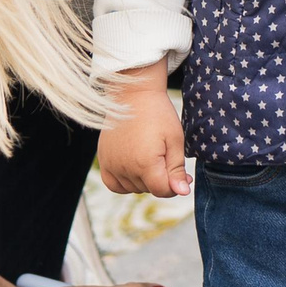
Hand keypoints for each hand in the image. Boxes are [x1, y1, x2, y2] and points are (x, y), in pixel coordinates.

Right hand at [98, 67, 190, 196]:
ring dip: (144, 180)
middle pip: (148, 189)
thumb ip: (177, 170)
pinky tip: (134, 169)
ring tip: (150, 156)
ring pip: (133, 188)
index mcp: (145, 163)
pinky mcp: (103, 159)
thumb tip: (183, 193)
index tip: (180, 172)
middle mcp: (125, 167)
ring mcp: (111, 164)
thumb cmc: (158, 114)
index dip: (175, 185)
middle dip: (161, 179)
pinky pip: (114, 184)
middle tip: (166, 157)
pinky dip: (124, 183)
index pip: (162, 190)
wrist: (133, 93)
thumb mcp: (175, 140)